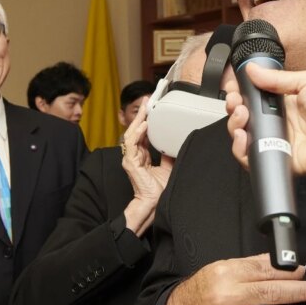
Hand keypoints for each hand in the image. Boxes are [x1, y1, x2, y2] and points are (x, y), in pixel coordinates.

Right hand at [121, 97, 171, 233]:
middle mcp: (135, 155)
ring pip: (132, 134)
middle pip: (136, 130)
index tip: (152, 107)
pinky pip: (132, 145)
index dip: (146, 120)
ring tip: (146, 109)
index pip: (143, 133)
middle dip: (141, 114)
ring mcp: (131, 159)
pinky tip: (144, 125)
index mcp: (142, 155)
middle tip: (148, 100)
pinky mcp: (130, 163)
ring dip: (138, 120)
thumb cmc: (159, 190)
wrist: (154, 204)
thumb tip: (175, 144)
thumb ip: (169, 155)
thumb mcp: (168, 167)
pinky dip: (138, 133)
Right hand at [226, 64, 305, 176]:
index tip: (234, 89)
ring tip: (241, 116)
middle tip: (235, 102)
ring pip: (244, 138)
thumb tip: (252, 69)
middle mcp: (280, 123)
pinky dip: (241, 149)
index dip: (241, 94)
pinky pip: (251, 158)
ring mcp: (278, 142)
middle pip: (245, 118)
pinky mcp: (278, 158)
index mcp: (286, 104)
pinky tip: (242, 137)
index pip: (255, 99)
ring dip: (235, 125)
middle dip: (234, 108)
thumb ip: (277, 78)